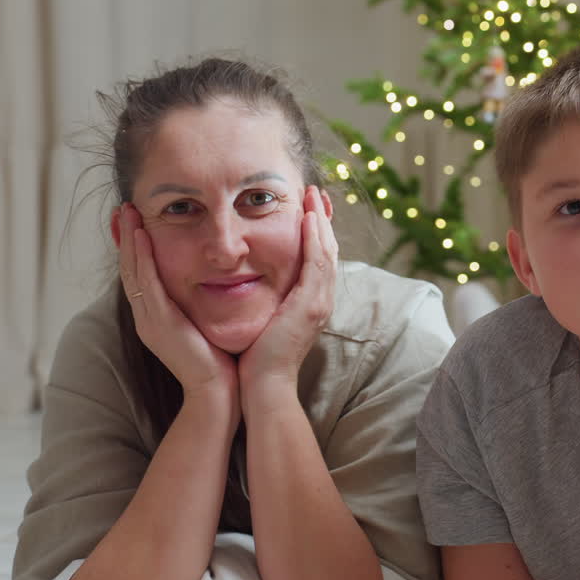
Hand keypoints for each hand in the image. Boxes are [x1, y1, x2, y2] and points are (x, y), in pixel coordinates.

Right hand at [116, 203, 238, 427]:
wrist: (218, 394)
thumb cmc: (219, 363)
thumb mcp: (205, 326)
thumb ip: (201, 306)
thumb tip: (215, 284)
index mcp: (157, 318)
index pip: (141, 275)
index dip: (136, 247)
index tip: (135, 220)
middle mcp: (147, 317)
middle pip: (130, 268)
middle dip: (126, 237)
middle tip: (123, 208)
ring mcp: (150, 320)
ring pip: (133, 271)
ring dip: (130, 240)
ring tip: (127, 212)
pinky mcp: (160, 323)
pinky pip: (147, 284)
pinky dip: (143, 258)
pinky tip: (143, 236)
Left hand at [237, 186, 337, 389]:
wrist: (263, 386)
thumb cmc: (257, 358)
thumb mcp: (265, 321)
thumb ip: (266, 300)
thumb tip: (250, 281)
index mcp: (311, 304)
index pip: (318, 259)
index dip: (316, 232)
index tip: (308, 208)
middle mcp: (322, 300)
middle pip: (328, 250)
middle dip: (323, 219)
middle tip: (316, 192)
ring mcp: (320, 302)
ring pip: (327, 251)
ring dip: (321, 220)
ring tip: (313, 195)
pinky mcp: (311, 304)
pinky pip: (317, 262)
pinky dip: (314, 238)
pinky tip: (308, 217)